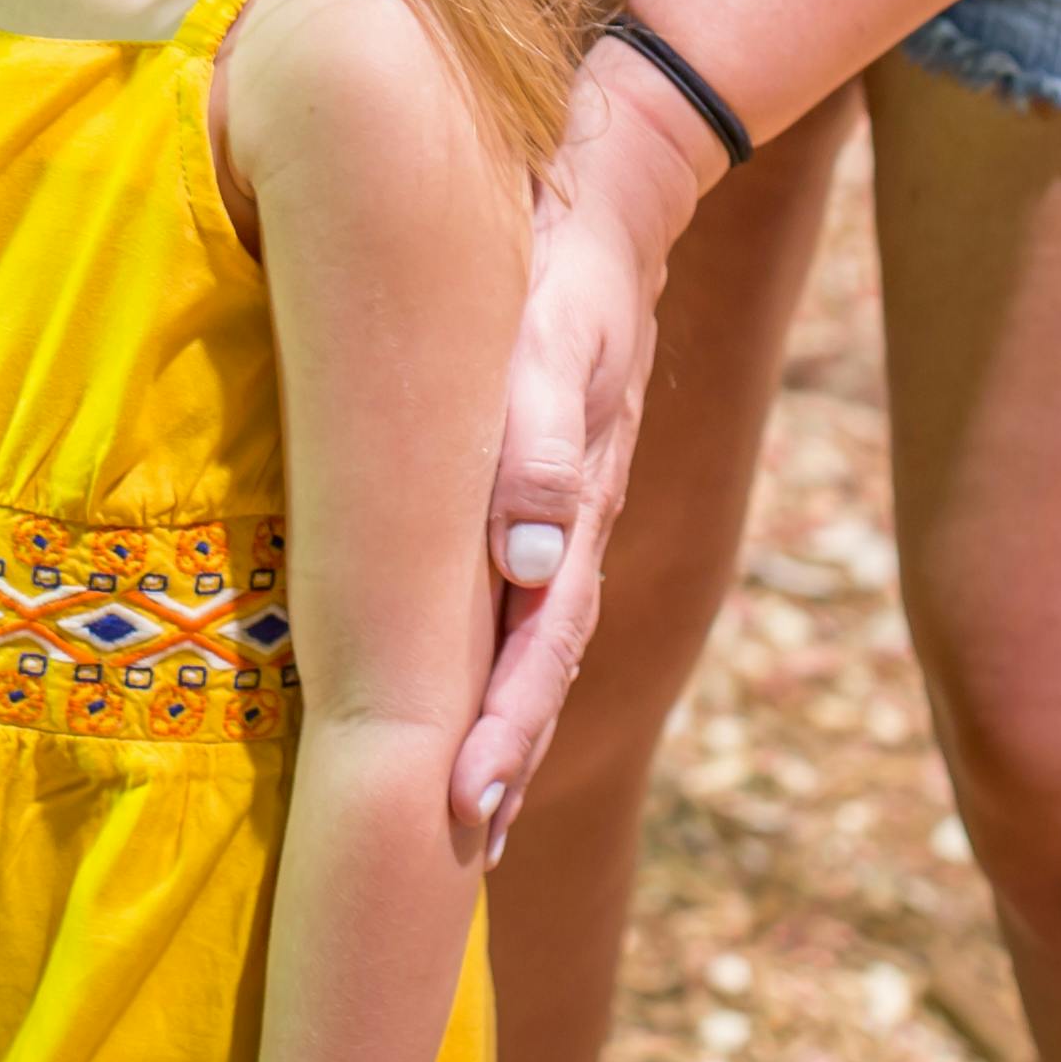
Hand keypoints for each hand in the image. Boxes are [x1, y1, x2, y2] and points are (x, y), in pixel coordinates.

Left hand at [453, 59, 713, 858]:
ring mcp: (560, 520)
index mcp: (578, 510)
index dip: (501, 732)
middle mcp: (573, 533)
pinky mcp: (537, 497)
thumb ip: (541, 440)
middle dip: (499, 761)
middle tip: (454, 848)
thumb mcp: (555, 341)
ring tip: (460, 816)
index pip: (538, 647)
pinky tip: (461, 701)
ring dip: (499, 728)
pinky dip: (495, 667)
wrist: (607, 213)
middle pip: (539, 670)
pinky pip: (515, 602)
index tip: (463, 806)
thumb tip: (529, 558)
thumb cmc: (564, 275)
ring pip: (530, 646)